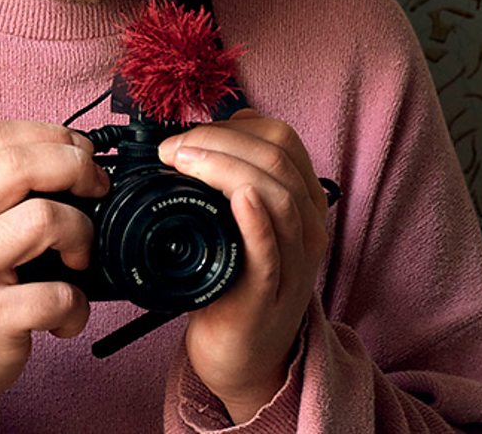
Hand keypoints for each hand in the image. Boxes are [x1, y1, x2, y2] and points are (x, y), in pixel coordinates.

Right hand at [0, 121, 109, 414]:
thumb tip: (65, 156)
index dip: (50, 135)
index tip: (78, 151)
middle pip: (19, 164)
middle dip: (75, 166)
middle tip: (95, 187)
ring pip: (43, 218)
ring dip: (81, 233)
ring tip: (78, 258)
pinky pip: (56, 292)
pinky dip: (76, 302)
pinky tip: (66, 312)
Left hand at [159, 109, 328, 423]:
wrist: (242, 354)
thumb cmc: (236, 285)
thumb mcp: (244, 225)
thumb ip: (236, 182)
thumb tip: (205, 136)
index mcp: (303, 202)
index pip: (282, 139)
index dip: (233, 126)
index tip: (187, 136)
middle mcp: (308, 227)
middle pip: (278, 159)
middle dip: (220, 141)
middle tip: (173, 150)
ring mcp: (293, 262)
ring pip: (279, 195)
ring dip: (226, 167)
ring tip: (185, 163)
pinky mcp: (268, 295)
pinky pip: (270, 250)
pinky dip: (256, 219)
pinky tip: (239, 198)